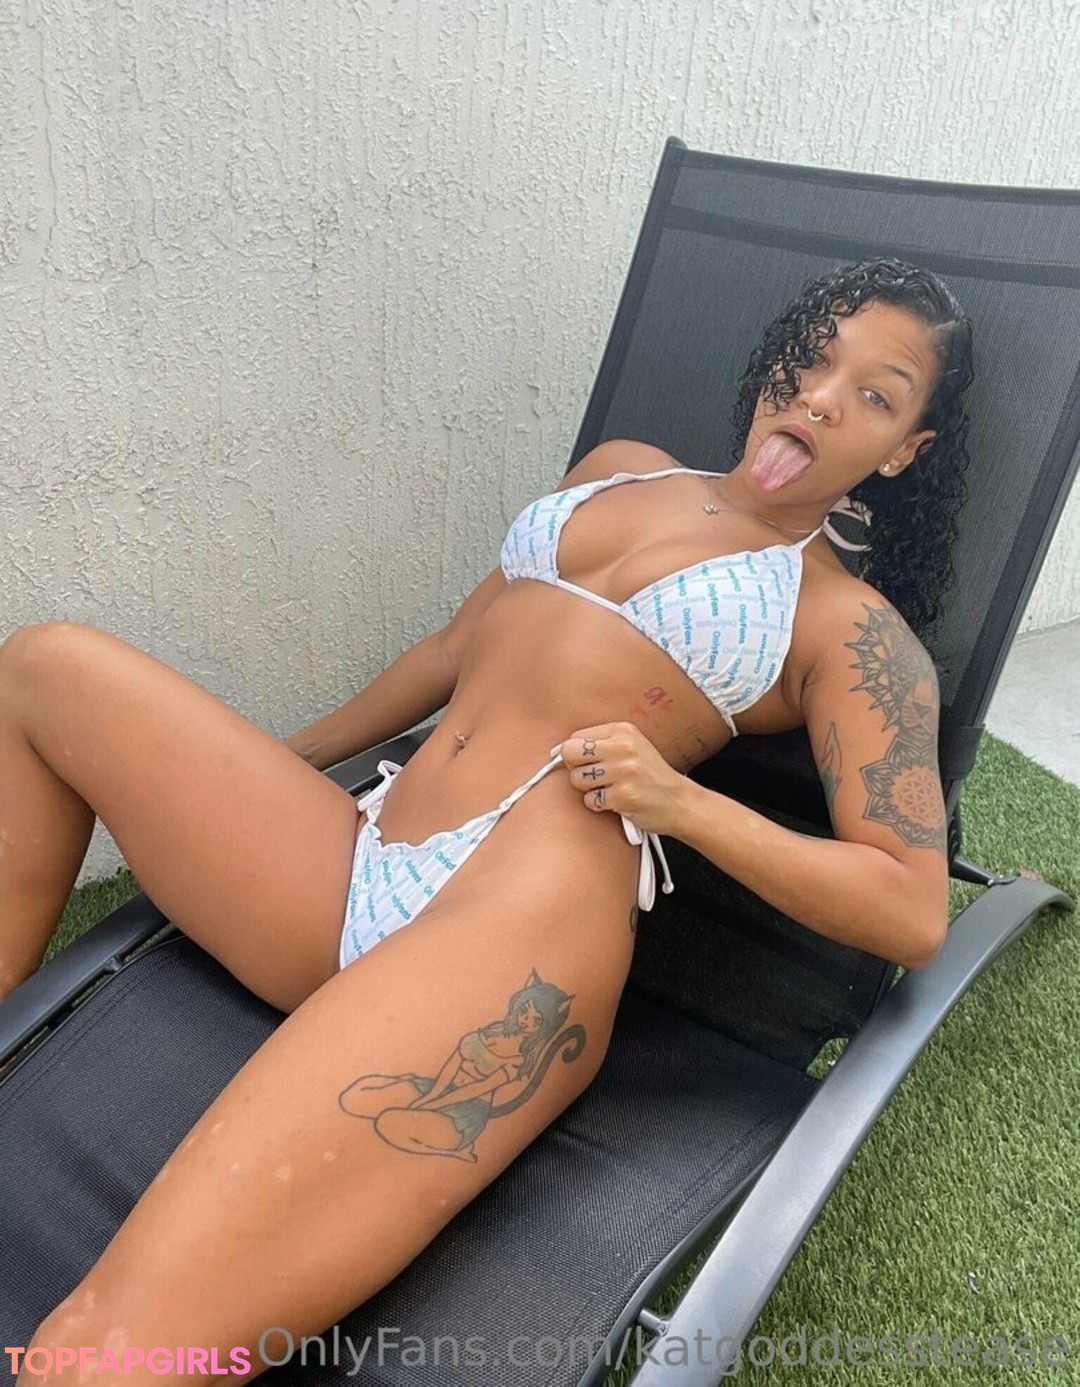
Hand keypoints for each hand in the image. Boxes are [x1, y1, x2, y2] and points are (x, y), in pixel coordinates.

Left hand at [553, 722, 688, 836]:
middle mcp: (623, 748)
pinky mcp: (623, 796)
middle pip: (570, 754)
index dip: (575, 754)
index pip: (576, 737)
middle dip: (577, 769)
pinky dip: (600, 804)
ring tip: (610, 788)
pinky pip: (590, 801)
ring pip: (577, 779)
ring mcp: (623, 772)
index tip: (585, 763)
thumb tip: (558, 751)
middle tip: (595, 776)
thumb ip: (600, 744)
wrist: (680, 802)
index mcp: (623, 731)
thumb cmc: (651, 777)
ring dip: (589, 789)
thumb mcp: (632, 747)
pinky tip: (617, 800)